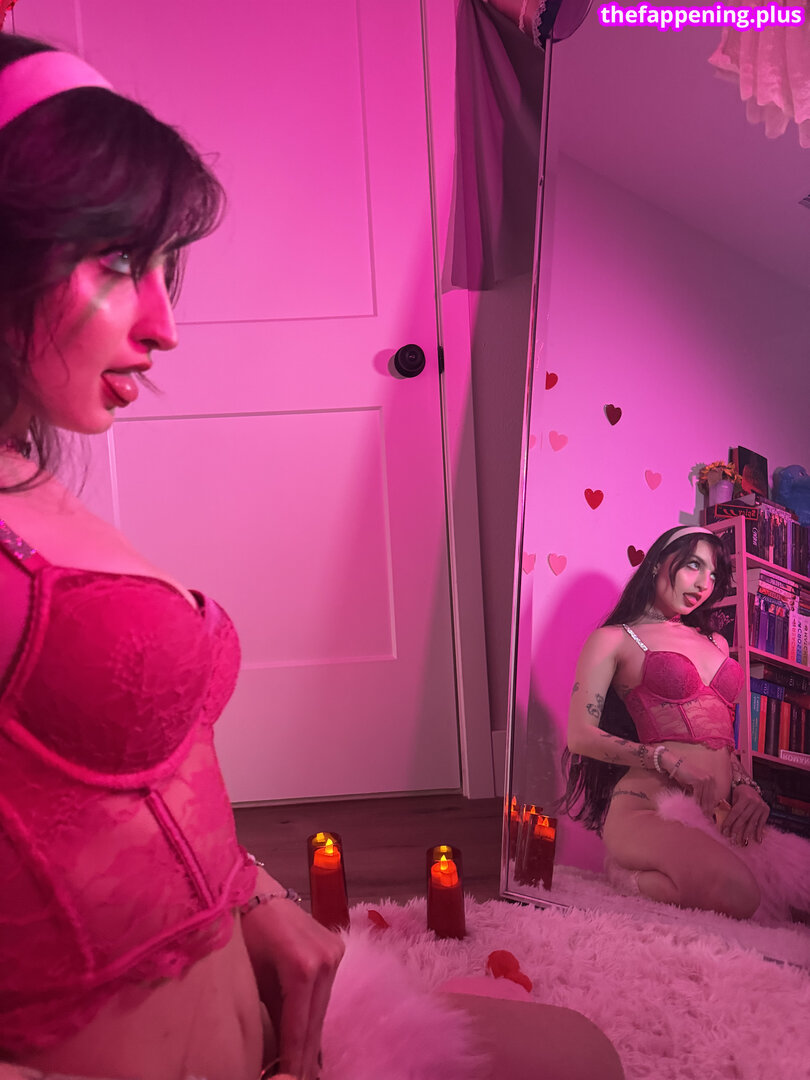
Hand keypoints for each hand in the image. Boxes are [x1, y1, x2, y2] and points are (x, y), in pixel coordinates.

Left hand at [241, 897, 343, 1079]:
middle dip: (305, 1057)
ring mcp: (335, 953)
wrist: (255, 893)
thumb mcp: (250, 979)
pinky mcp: (336, 949)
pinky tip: (309, 1041)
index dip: (292, 1060)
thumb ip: (267, 1017)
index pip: (298, 1026)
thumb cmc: (244, 933)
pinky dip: (314, 1016)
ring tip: (303, 1071)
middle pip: (315, 1021)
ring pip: (321, 1009)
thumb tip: (271, 1058)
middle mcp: (326, 960)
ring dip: (311, 1039)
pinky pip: (324, 993)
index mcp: (302, 966)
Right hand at [665, 756, 716, 815]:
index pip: (713, 797)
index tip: (709, 817)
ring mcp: (705, 780)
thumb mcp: (693, 786)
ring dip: (702, 809)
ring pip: (705, 798)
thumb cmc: (682, 775)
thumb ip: (699, 794)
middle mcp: (710, 779)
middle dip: (708, 811)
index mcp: (711, 780)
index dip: (711, 808)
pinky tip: (694, 809)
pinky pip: (698, 796)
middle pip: (710, 799)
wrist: (674, 764)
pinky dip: (696, 803)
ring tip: (700, 817)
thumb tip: (702, 808)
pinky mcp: (699, 781)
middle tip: (706, 820)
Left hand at [721, 784, 769, 845]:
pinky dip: (759, 832)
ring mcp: (761, 806)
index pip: (735, 811)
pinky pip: (762, 823)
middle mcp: (754, 801)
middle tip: (732, 838)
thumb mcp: (734, 796)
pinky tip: (757, 839)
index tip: (724, 830)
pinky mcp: (766, 810)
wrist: (752, 788)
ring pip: (752, 822)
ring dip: (747, 833)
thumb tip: (719, 819)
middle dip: (737, 829)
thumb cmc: (740, 793)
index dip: (729, 821)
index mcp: (744, 797)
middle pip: (744, 818)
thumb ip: (730, 806)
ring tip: (743, 842)